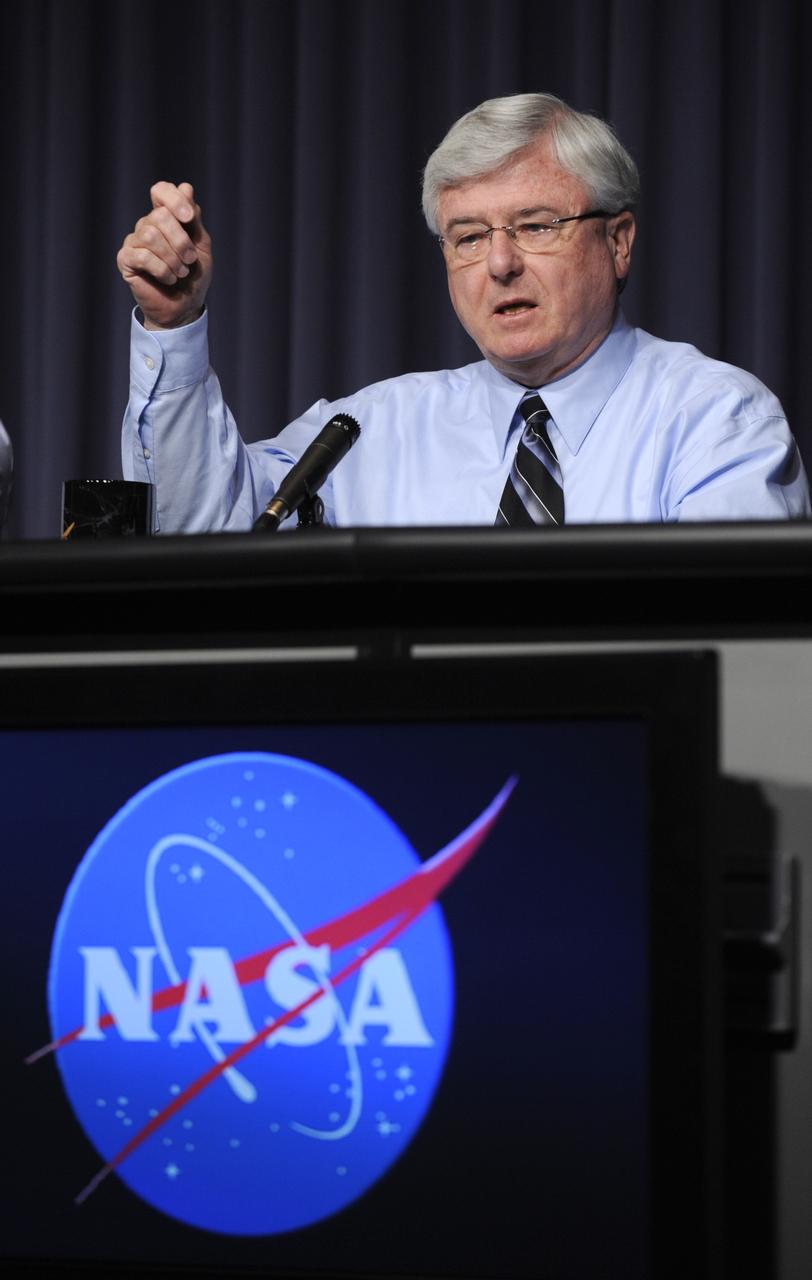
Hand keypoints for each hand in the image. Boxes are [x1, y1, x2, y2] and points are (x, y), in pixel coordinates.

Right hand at [117, 182, 213, 328]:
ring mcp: (134, 241)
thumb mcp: (201, 245)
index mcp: (166, 217)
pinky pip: (142, 256)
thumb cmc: (193, 276)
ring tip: (181, 272)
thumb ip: (194, 219)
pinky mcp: (125, 259)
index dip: (174, 200)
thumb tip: (185, 188)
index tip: (189, 219)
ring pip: (150, 234)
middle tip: (190, 260)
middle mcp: (147, 224)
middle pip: (159, 215)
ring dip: (172, 258)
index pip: (160, 191)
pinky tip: (168, 278)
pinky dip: (162, 269)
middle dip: (181, 240)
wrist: (184, 307)